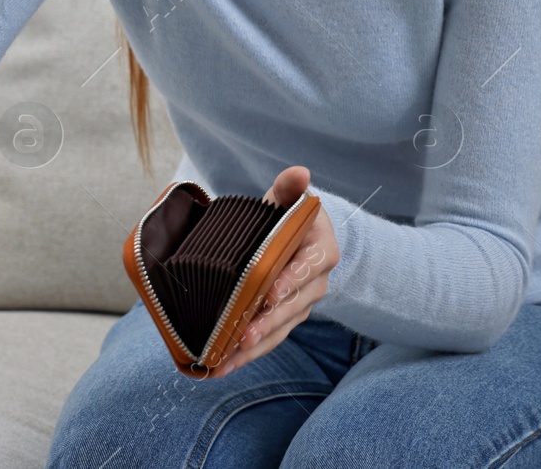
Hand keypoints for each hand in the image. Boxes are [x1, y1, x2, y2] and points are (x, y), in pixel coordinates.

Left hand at [214, 166, 339, 376]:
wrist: (294, 235)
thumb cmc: (289, 215)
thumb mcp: (289, 198)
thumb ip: (290, 187)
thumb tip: (300, 173)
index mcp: (321, 251)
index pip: (308, 267)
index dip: (291, 280)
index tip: (271, 291)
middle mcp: (315, 283)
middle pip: (293, 306)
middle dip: (269, 322)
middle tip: (244, 334)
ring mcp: (300, 304)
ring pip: (280, 329)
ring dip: (254, 347)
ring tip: (227, 358)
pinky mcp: (283, 320)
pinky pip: (268, 339)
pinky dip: (245, 354)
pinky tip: (220, 366)